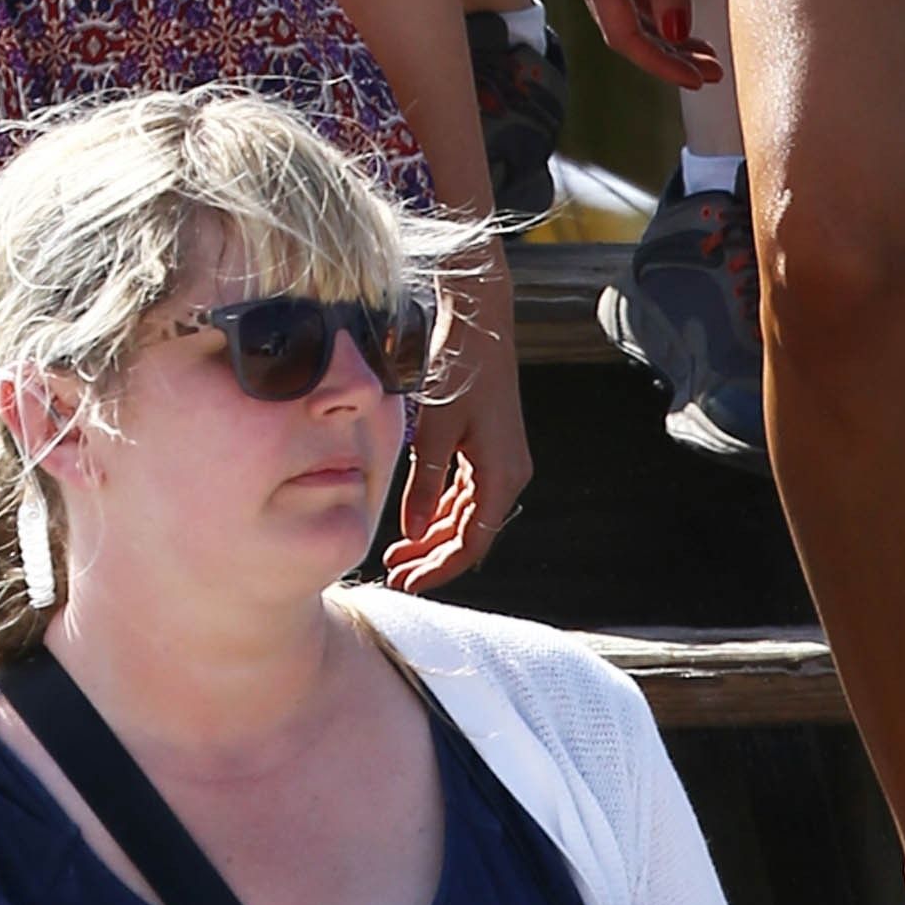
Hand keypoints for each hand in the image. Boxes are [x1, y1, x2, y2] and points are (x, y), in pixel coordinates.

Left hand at [383, 259, 530, 593]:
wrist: (479, 321)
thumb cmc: (458, 371)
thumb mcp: (434, 430)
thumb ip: (424, 484)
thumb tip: (413, 533)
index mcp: (501, 475)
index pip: (473, 543)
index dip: (439, 568)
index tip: (407, 583)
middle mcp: (509, 473)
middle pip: (472, 534)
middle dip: (433, 557)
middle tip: (395, 574)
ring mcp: (502, 459)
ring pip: (468, 514)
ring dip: (436, 535)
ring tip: (399, 553)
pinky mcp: (490, 446)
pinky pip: (468, 492)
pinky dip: (443, 509)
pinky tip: (417, 520)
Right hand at [559, 0, 721, 89]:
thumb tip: (678, 32)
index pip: (623, 33)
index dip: (658, 62)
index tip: (694, 78)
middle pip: (623, 31)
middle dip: (667, 55)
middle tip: (709, 73)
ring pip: (624, 16)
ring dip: (662, 38)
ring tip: (703, 55)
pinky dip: (650, 14)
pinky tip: (678, 27)